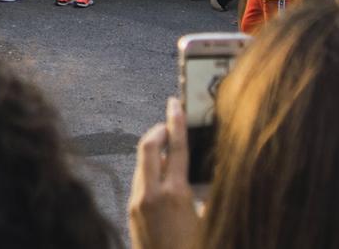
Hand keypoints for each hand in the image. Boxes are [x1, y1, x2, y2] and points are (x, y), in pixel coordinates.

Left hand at [129, 98, 201, 248]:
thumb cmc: (195, 247)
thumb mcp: (208, 220)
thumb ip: (203, 194)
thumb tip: (199, 173)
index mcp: (176, 194)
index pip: (175, 147)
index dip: (176, 122)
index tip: (175, 103)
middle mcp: (152, 193)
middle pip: (147, 145)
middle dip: (158, 129)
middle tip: (168, 122)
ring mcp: (138, 201)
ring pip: (142, 162)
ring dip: (154, 151)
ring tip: (169, 151)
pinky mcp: (131, 210)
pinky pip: (139, 180)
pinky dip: (150, 171)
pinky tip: (162, 177)